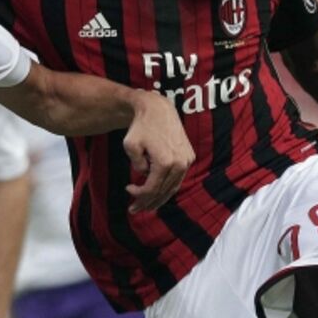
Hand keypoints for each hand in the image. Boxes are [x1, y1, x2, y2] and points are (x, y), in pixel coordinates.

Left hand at [124, 92, 194, 212]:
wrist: (158, 109)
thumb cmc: (140, 126)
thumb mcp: (130, 147)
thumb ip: (136, 166)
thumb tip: (145, 175)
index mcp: (164, 162)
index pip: (152, 189)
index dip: (139, 195)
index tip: (128, 189)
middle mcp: (179, 163)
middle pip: (163, 192)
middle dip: (148, 202)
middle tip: (135, 209)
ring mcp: (186, 160)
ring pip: (173, 187)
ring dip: (159, 198)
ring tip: (146, 205)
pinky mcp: (189, 156)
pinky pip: (178, 178)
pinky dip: (168, 187)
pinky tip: (158, 192)